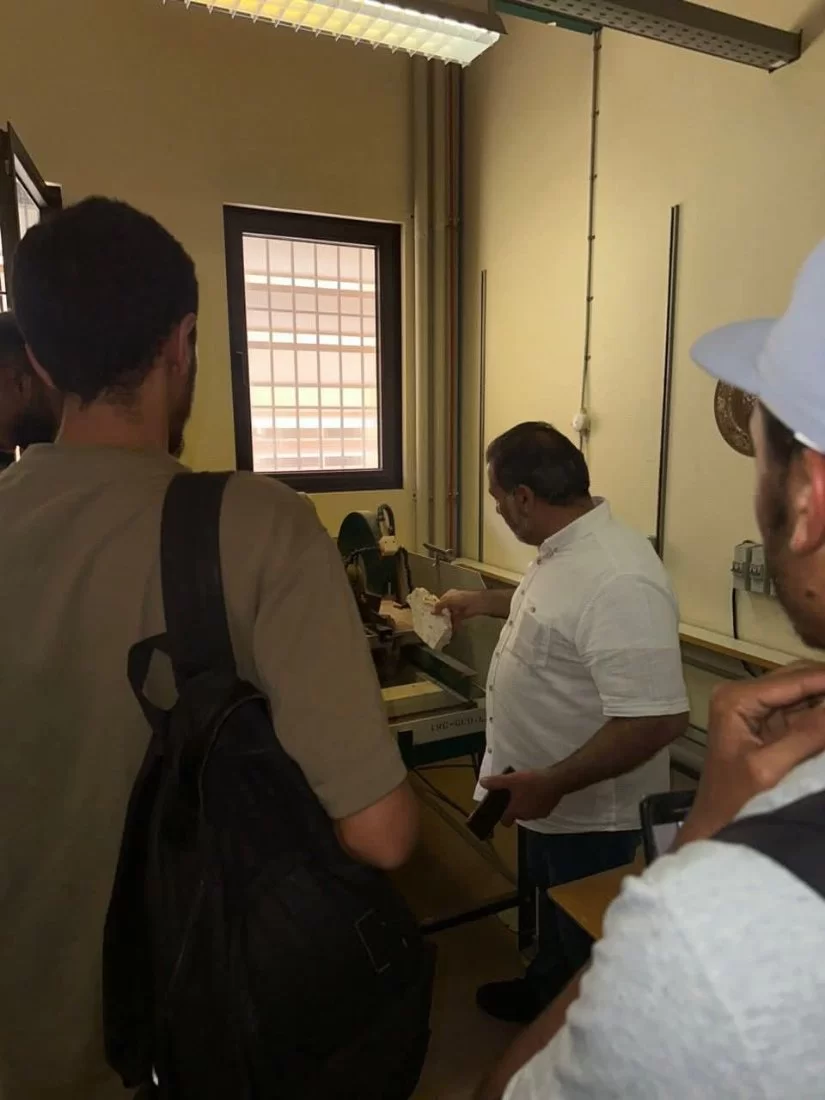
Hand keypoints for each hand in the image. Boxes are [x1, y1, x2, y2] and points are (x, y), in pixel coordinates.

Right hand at [434, 589, 482, 628]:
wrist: (475, 604)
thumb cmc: (460, 598)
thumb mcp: (447, 600)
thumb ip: (439, 606)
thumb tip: (432, 612)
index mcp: (449, 594)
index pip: (440, 601)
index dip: (435, 607)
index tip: (430, 614)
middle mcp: (452, 601)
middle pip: (444, 608)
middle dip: (440, 614)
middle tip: (433, 621)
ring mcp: (457, 609)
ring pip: (449, 615)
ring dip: (445, 620)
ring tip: (438, 626)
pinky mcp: (461, 616)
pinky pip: (454, 621)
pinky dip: (451, 625)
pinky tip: (447, 629)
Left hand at [481, 769, 563, 825]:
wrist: (556, 781)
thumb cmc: (532, 781)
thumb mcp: (512, 779)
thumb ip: (496, 782)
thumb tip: (482, 783)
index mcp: (516, 811)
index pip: (505, 822)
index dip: (502, 815)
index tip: (501, 807)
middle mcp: (526, 816)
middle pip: (517, 815)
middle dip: (515, 806)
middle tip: (514, 792)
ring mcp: (538, 815)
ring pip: (528, 812)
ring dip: (526, 804)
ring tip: (526, 789)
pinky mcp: (548, 811)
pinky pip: (538, 809)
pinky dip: (537, 803)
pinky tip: (538, 791)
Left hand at [678, 662, 824, 846]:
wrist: (715, 826)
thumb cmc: (733, 802)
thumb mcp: (771, 769)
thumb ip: (809, 734)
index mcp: (737, 698)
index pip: (799, 677)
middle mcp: (743, 693)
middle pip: (803, 677)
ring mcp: (756, 707)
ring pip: (807, 690)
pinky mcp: (769, 723)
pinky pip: (806, 708)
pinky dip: (823, 714)